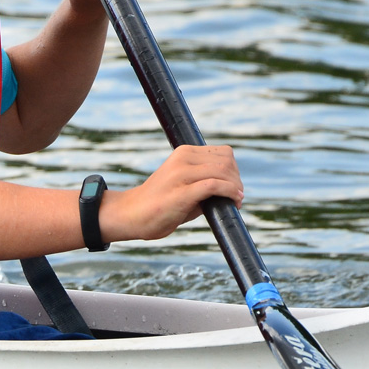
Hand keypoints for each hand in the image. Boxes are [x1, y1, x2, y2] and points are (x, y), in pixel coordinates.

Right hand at [104, 145, 242, 241]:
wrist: (131, 215)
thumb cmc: (160, 204)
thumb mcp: (184, 186)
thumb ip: (206, 183)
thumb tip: (234, 190)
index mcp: (183, 153)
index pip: (223, 153)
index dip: (234, 171)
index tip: (234, 188)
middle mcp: (182, 158)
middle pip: (226, 161)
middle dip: (236, 180)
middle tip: (236, 197)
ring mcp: (180, 174)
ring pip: (222, 171)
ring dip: (235, 187)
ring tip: (235, 201)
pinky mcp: (181, 192)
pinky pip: (214, 185)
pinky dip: (229, 193)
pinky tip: (233, 202)